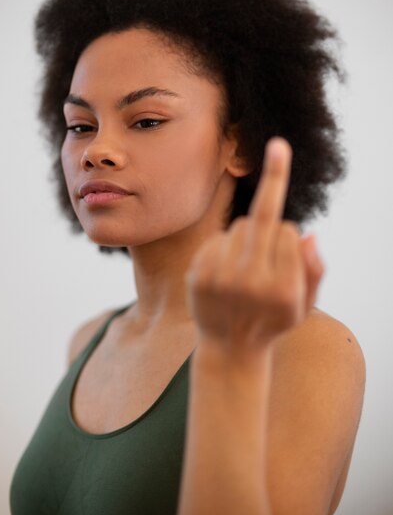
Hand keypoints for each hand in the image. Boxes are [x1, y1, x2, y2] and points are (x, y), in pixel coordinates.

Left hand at [185, 137, 324, 354]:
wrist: (230, 349)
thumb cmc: (273, 321)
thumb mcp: (304, 304)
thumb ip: (314, 270)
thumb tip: (309, 236)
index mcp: (284, 291)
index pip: (288, 231)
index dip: (289, 234)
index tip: (288, 239)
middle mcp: (252, 284)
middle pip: (262, 219)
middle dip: (271, 194)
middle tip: (278, 166)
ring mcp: (222, 280)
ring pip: (239, 226)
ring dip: (247, 235)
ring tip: (247, 264)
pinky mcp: (199, 276)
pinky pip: (217, 238)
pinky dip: (225, 245)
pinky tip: (227, 269)